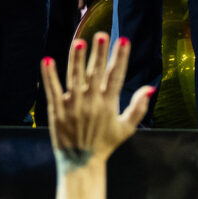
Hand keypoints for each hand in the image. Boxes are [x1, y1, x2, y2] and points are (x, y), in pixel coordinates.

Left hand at [41, 33, 149, 171]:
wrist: (81, 162)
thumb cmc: (104, 143)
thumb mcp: (126, 128)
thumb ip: (138, 108)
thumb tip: (150, 88)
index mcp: (108, 104)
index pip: (116, 76)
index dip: (120, 58)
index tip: (123, 40)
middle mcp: (91, 102)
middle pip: (95, 73)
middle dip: (99, 54)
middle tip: (101, 35)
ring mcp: (73, 105)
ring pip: (74, 78)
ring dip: (76, 60)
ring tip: (79, 42)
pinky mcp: (57, 110)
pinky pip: (52, 90)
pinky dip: (49, 76)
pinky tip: (47, 60)